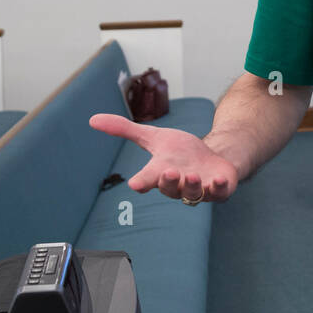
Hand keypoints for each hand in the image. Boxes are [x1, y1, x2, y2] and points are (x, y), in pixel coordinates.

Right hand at [88, 113, 238, 202]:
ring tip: (191, 175)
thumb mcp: (153, 137)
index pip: (148, 179)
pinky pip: (219, 192)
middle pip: (170, 188)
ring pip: (193, 193)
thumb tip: (92, 120)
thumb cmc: (180, 152)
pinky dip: (219, 187)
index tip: (135, 184)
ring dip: (191, 185)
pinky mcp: (219, 189)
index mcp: (160, 172)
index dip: (142, 182)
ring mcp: (199, 189)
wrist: (212, 158)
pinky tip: (219, 180)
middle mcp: (178, 184)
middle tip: (169, 172)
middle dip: (169, 182)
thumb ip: (125, 130)